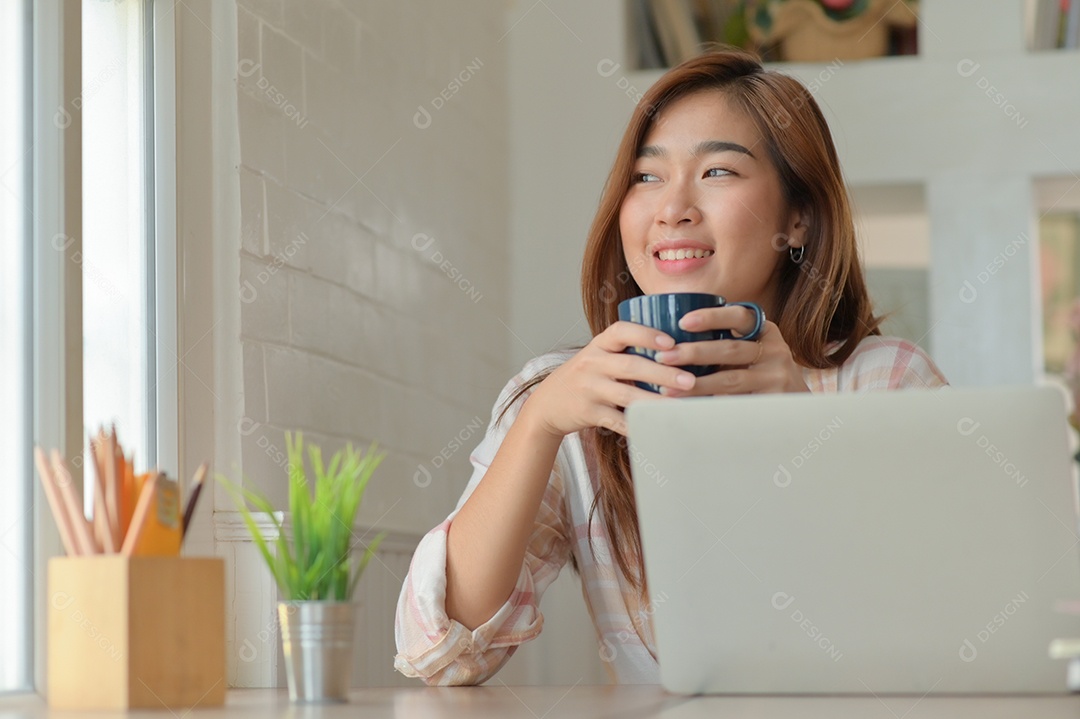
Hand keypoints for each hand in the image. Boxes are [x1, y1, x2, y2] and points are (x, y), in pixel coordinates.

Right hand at [523, 322, 698, 437]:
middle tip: (690, 380)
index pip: (622, 331)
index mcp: (598, 345)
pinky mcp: (588, 412)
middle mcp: (592, 363)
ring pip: (627, 396)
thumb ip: (627, 352)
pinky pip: (617, 421)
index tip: (671, 342)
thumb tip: (678, 350)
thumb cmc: (585, 377)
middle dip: (663, 373)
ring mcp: (589, 389)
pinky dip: (638, 425)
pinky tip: (658, 427)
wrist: (548, 403)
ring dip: (657, 402)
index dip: (646, 335)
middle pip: (631, 366)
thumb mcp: (599, 356)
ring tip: (680, 405)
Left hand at [652, 305, 809, 395]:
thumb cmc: (760, 373)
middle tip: (664, 357)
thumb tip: (670, 339)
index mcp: (764, 331)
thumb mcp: (751, 351)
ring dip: (696, 384)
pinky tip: (689, 407)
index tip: (683, 321)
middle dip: (694, 352)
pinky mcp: (772, 401)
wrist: (797, 408)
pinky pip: (735, 403)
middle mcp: (774, 350)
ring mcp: (776, 377)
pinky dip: (709, 404)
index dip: (711, 317)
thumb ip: (723, 341)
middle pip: (730, 349)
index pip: (739, 316)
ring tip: (668, 388)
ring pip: (730, 379)